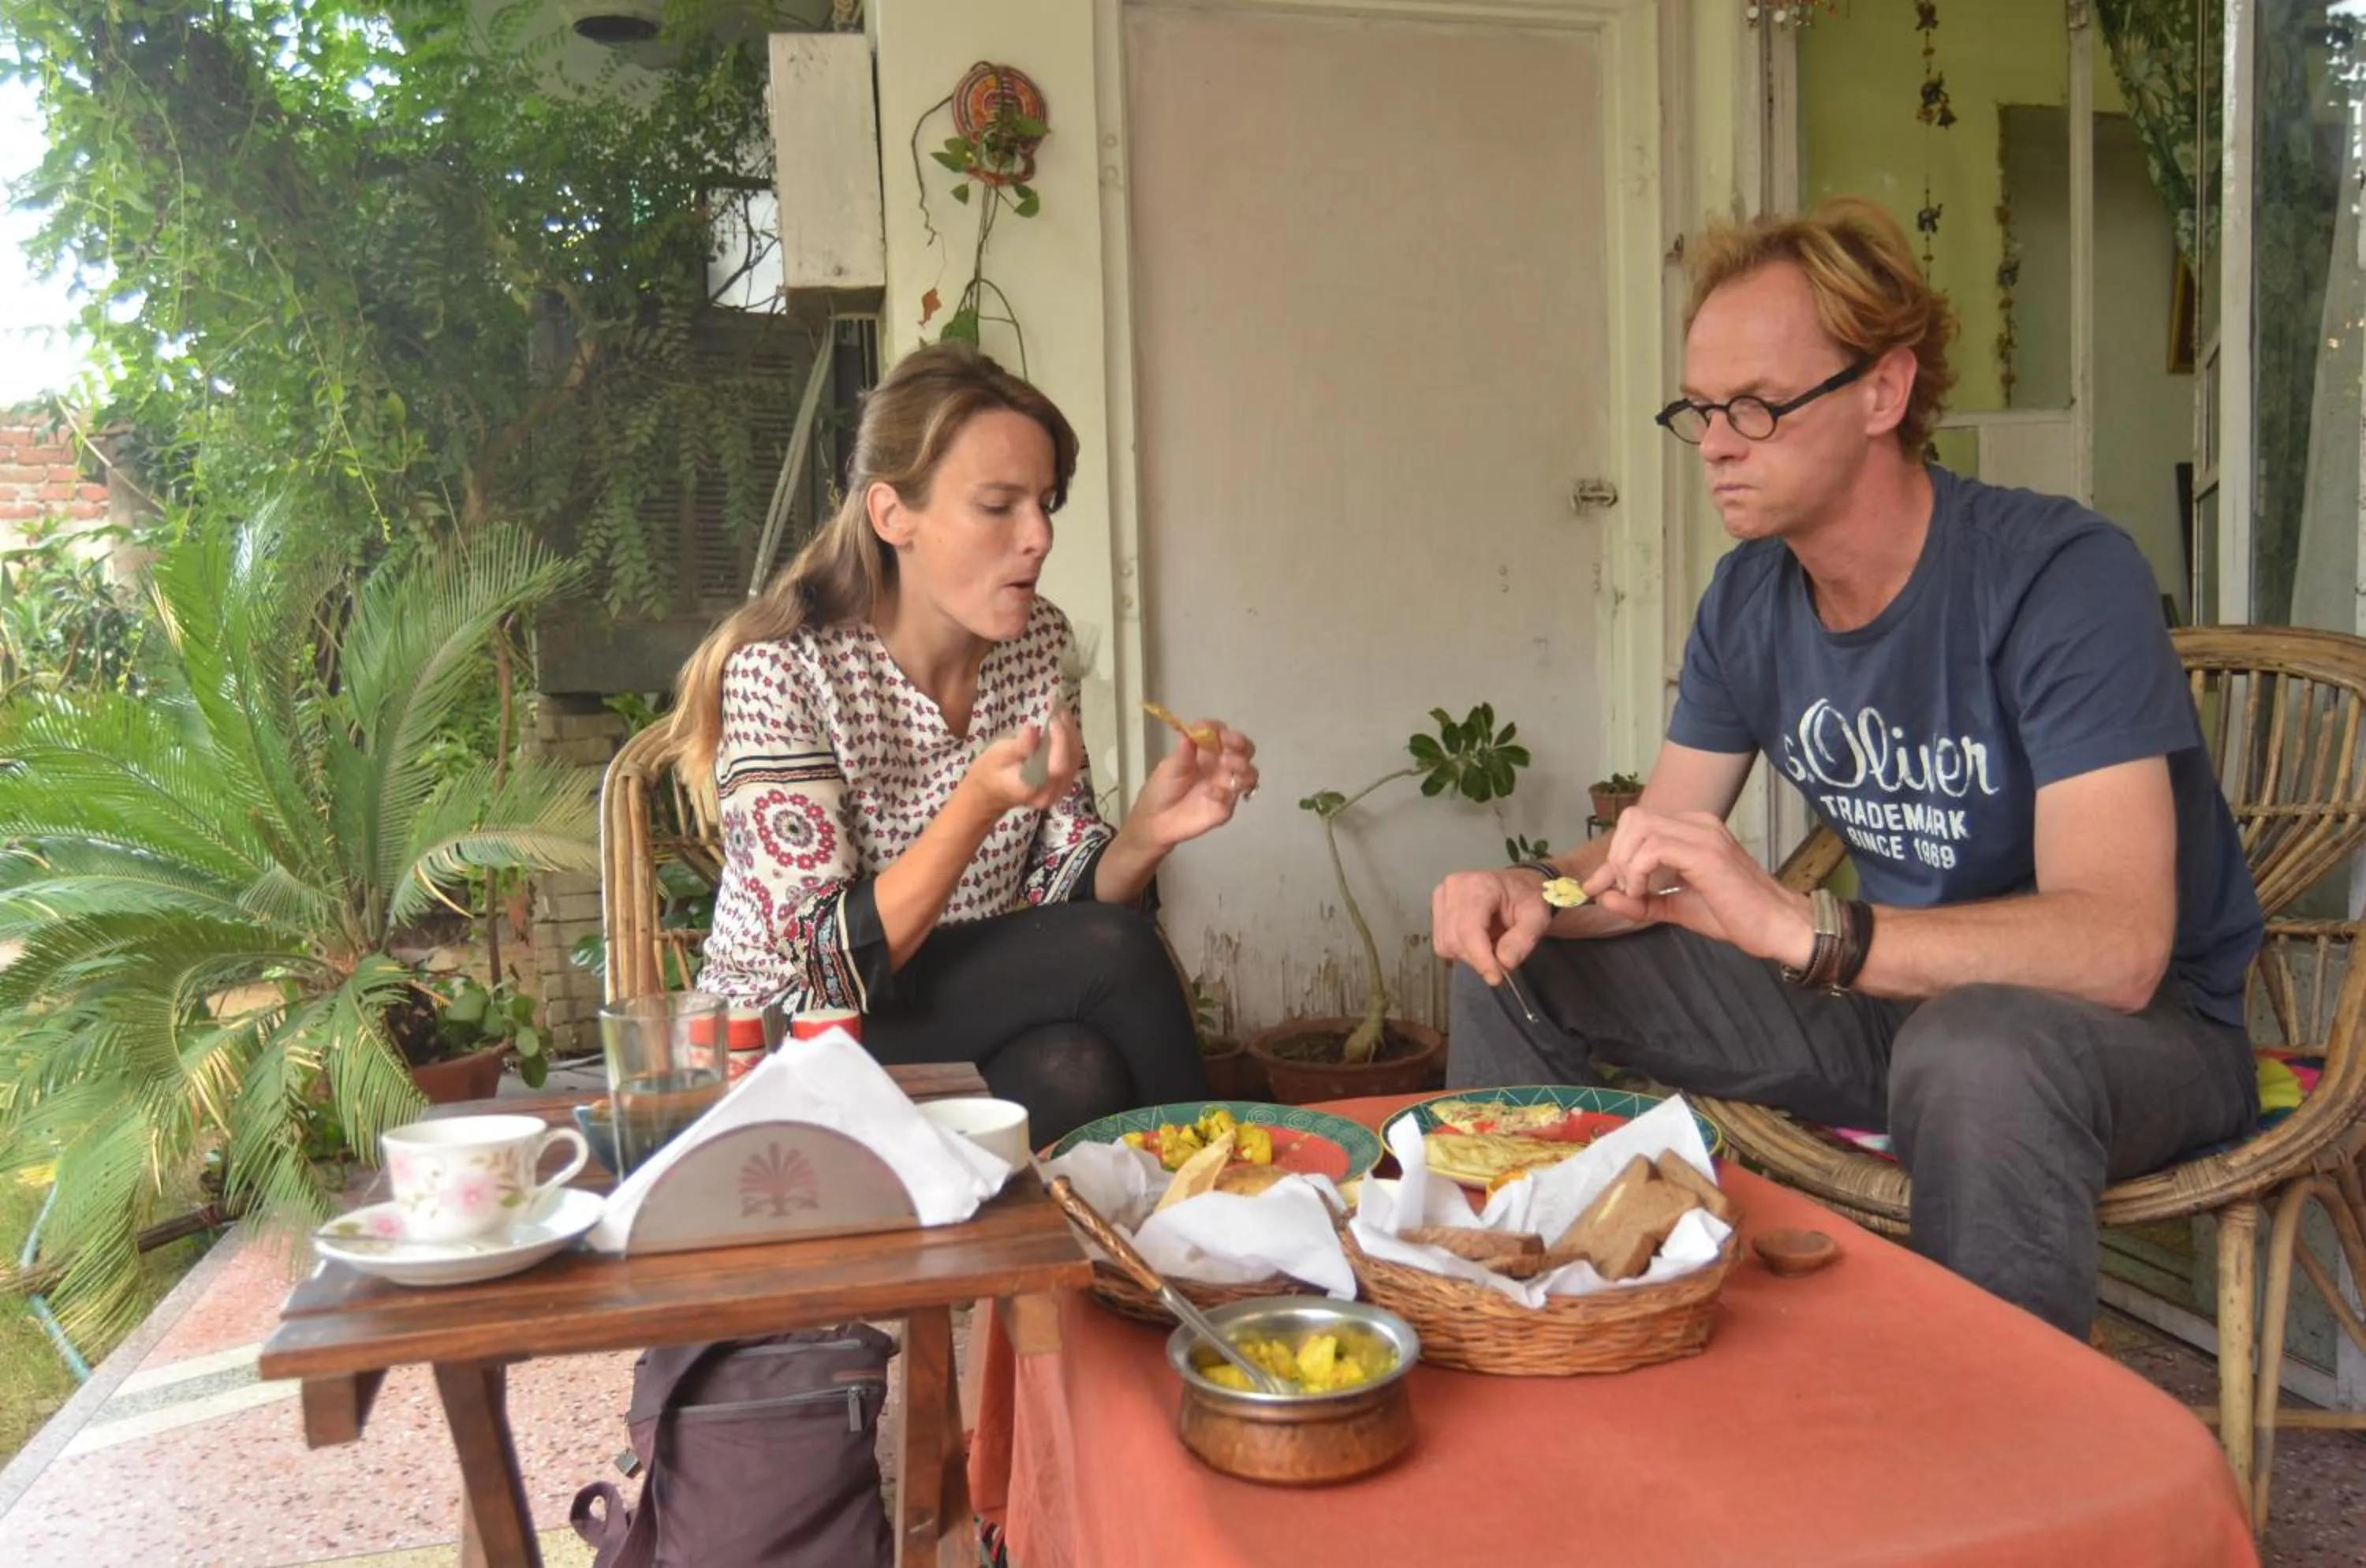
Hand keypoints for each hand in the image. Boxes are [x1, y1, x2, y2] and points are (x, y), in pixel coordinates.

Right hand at [958, 708, 1083, 817]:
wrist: (990, 793)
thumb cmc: (990, 771)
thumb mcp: (997, 755)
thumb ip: (1018, 746)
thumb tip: (1033, 730)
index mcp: (1033, 787)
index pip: (1057, 766)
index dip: (1061, 740)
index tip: (1055, 717)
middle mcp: (1050, 792)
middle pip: (1071, 761)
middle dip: (1067, 731)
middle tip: (1059, 707)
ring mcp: (1059, 790)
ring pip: (1075, 759)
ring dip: (1071, 733)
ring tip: (1061, 711)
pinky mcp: (1062, 783)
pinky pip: (1073, 760)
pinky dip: (1070, 740)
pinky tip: (1063, 724)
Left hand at [1126, 720, 1258, 848]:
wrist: (1155, 820)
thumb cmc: (1161, 789)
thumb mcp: (1169, 767)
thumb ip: (1183, 752)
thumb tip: (1192, 733)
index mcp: (1207, 752)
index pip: (1222, 734)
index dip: (1222, 731)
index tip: (1218, 732)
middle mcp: (1221, 765)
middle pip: (1244, 749)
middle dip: (1242, 744)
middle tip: (1232, 747)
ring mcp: (1226, 785)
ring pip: (1249, 772)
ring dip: (1242, 765)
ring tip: (1226, 766)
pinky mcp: (1226, 806)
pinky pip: (1233, 797)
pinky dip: (1224, 793)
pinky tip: (1210, 794)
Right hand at [1431, 867, 1552, 985]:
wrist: (1515, 888)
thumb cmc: (1527, 900)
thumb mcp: (1537, 917)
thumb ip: (1523, 940)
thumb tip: (1504, 963)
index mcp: (1478, 885)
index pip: (1469, 928)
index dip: (1479, 957)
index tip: (1495, 977)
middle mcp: (1452, 888)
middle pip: (1455, 940)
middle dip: (1477, 958)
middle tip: (1499, 961)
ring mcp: (1440, 898)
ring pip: (1445, 945)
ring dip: (1468, 956)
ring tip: (1489, 947)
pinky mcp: (1436, 910)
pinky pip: (1441, 944)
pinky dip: (1459, 951)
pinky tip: (1476, 942)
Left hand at [1581, 808, 1812, 965]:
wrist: (1778, 927)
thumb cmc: (1735, 915)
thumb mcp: (1677, 907)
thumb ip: (1641, 901)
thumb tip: (1602, 897)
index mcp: (1693, 829)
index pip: (1638, 824)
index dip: (1612, 854)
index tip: (1598, 886)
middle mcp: (1698, 823)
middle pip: (1633, 818)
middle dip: (1615, 856)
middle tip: (1624, 891)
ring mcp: (1703, 834)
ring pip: (1639, 827)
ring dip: (1625, 864)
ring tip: (1636, 894)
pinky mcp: (1706, 853)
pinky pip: (1653, 848)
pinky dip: (1636, 872)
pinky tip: (1642, 894)